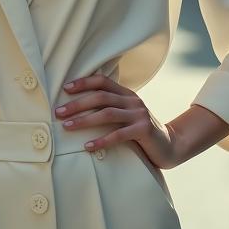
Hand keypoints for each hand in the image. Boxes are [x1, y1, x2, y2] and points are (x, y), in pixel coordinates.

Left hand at [56, 73, 179, 169]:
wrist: (170, 146)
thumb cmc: (140, 132)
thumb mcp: (126, 115)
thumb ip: (111, 108)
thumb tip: (78, 108)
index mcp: (127, 94)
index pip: (102, 81)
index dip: (83, 83)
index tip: (65, 89)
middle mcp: (133, 101)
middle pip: (101, 97)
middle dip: (77, 104)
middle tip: (59, 112)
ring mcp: (139, 115)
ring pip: (107, 114)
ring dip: (84, 120)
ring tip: (67, 127)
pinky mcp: (144, 130)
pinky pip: (118, 135)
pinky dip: (101, 140)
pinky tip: (87, 146)